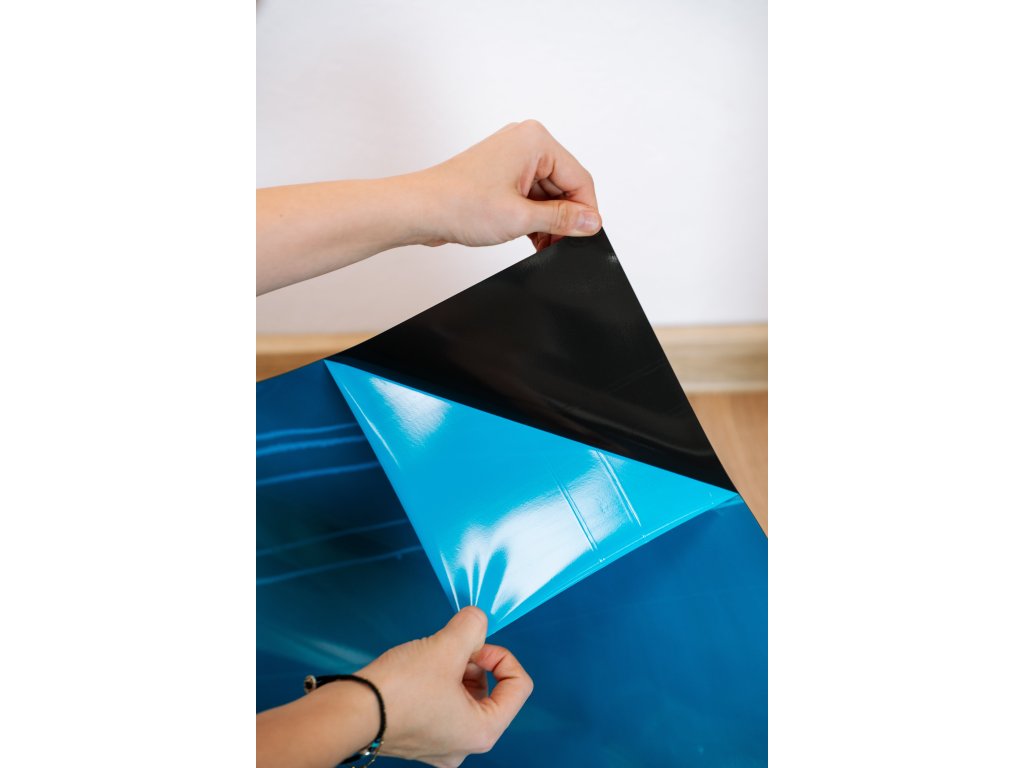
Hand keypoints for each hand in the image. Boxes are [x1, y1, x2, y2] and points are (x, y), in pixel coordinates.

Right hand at [359, 607, 532, 767]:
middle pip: (490, 690)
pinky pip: (443, 704)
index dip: (501, 657)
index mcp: (482, 732)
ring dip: (453, 670)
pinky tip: (416, 673)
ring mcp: (441, 744)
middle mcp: (464, 745)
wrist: (350, 711)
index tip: (474, 647)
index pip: (518, 686)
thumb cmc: (397, 691)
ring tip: (429, 660)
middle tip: (448, 650)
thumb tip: (478, 620)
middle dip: (473, 662)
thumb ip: (473, 627)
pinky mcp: (420, 737)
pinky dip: (436, 683)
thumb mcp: (446, 646)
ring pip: (465, 696)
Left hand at [416, 120, 601, 251]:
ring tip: (540, 244)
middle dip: (563, 218)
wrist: (418, 210)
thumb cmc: (457, 203)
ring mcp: (511, 159)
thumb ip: (562, 219)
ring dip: (547, 221)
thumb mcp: (521, 217)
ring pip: (548, 194)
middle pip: (565, 186)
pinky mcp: (500, 175)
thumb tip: (591, 221)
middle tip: (559, 245)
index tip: (586, 236)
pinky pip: (530, 197)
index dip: (586, 212)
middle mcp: (525, 143)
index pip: (579, 178)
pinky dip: (533, 218)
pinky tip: (531, 238)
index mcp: (535, 141)